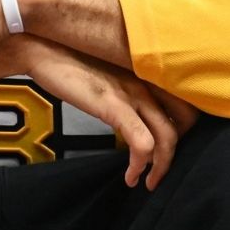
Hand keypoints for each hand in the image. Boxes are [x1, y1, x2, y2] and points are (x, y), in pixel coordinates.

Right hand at [28, 43, 198, 189]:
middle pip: (186, 121)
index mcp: (147, 72)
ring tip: (148, 182)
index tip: (167, 149)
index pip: (186, 102)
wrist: (43, 48)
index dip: (185, 130)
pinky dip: (141, 165)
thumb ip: (127, 88)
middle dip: (177, 152)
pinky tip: (131, 175)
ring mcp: (132, 93)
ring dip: (161, 167)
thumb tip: (134, 114)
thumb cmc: (71, 60)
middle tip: (161, 170)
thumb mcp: (110, 73)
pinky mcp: (114, 106)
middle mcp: (147, 80)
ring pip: (168, 137)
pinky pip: (141, 142)